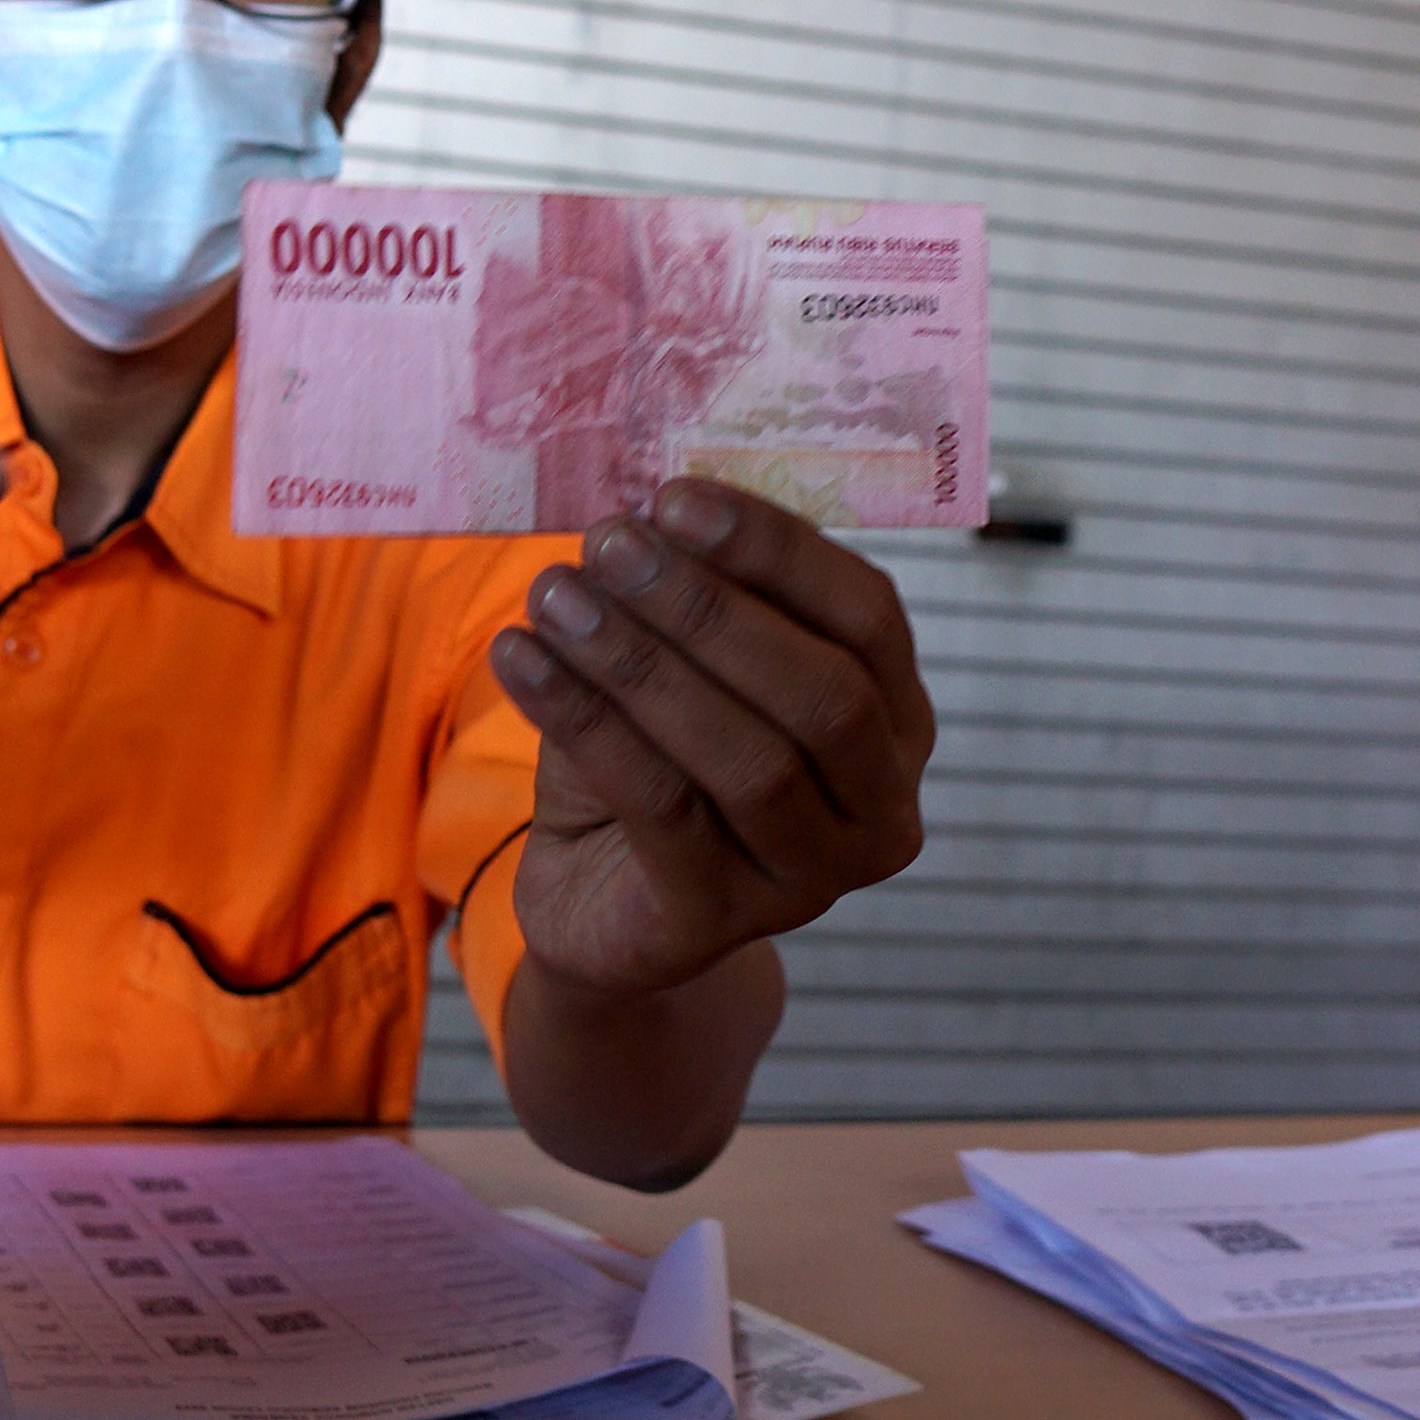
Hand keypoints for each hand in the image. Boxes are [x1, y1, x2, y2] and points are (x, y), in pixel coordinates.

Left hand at [489, 478, 932, 999]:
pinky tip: (521, 659)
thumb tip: (651, 510)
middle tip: (610, 543)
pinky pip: (660, 809)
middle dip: (708, 608)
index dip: (777, 550)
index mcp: (897, 720)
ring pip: (746, 759)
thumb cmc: (659, 760)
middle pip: (820, 693)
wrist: (597, 902)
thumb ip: (700, 597)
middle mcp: (881, 808)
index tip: (676, 498)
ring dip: (639, 661)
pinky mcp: (718, 921)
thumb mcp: (691, 668)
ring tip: (555, 595)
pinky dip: (585, 722)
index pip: (868, 616)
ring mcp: (811, 880)